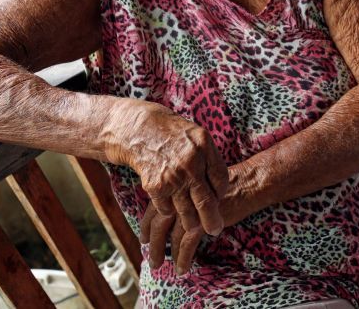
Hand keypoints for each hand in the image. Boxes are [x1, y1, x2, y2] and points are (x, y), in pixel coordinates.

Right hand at [104, 101, 227, 274]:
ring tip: (194, 228)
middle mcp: (190, 162)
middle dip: (211, 220)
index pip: (221, 180)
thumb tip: (220, 186)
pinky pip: (166, 208)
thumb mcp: (196, 136)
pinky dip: (169, 212)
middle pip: (206, 200)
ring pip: (186, 210)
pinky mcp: (155, 186)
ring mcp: (172, 176)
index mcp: (204, 146)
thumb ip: (209, 157)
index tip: (219, 201)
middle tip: (215, 230)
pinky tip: (170, 211)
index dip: (221, 193)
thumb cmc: (170, 133)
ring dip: (191, 223)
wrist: (137, 130)